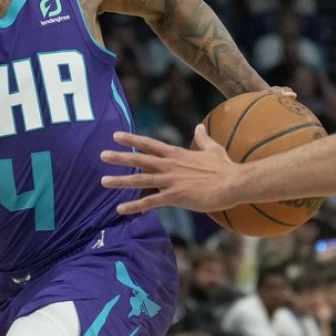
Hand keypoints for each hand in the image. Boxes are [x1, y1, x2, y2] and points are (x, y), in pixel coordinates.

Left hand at [100, 124, 240, 213]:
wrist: (233, 183)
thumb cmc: (224, 167)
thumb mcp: (212, 148)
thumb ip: (202, 138)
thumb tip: (199, 127)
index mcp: (176, 154)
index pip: (149, 144)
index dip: (132, 139)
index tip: (116, 136)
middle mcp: (170, 165)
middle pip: (140, 159)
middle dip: (119, 157)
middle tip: (102, 155)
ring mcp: (171, 180)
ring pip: (141, 179)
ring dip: (121, 181)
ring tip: (103, 181)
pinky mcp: (175, 196)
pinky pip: (150, 202)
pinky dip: (134, 206)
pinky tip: (120, 209)